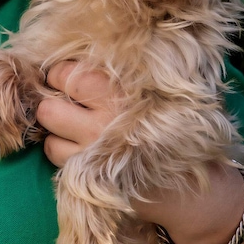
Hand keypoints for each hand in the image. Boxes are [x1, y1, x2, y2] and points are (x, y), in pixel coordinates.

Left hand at [36, 61, 243, 243]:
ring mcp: (96, 147)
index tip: (68, 78)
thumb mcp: (160, 92)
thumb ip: (122, 73)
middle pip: (50, 102)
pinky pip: (54, 152)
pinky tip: (79, 147)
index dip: (61, 74)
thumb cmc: (174, 128)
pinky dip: (60, 148)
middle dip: (51, 98)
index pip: (67, 73)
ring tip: (73, 125)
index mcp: (126, 90)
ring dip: (54, 126)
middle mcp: (108, 117)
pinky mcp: (89, 173)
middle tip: (65, 100)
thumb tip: (71, 55)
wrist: (195, 188)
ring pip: (48, 127)